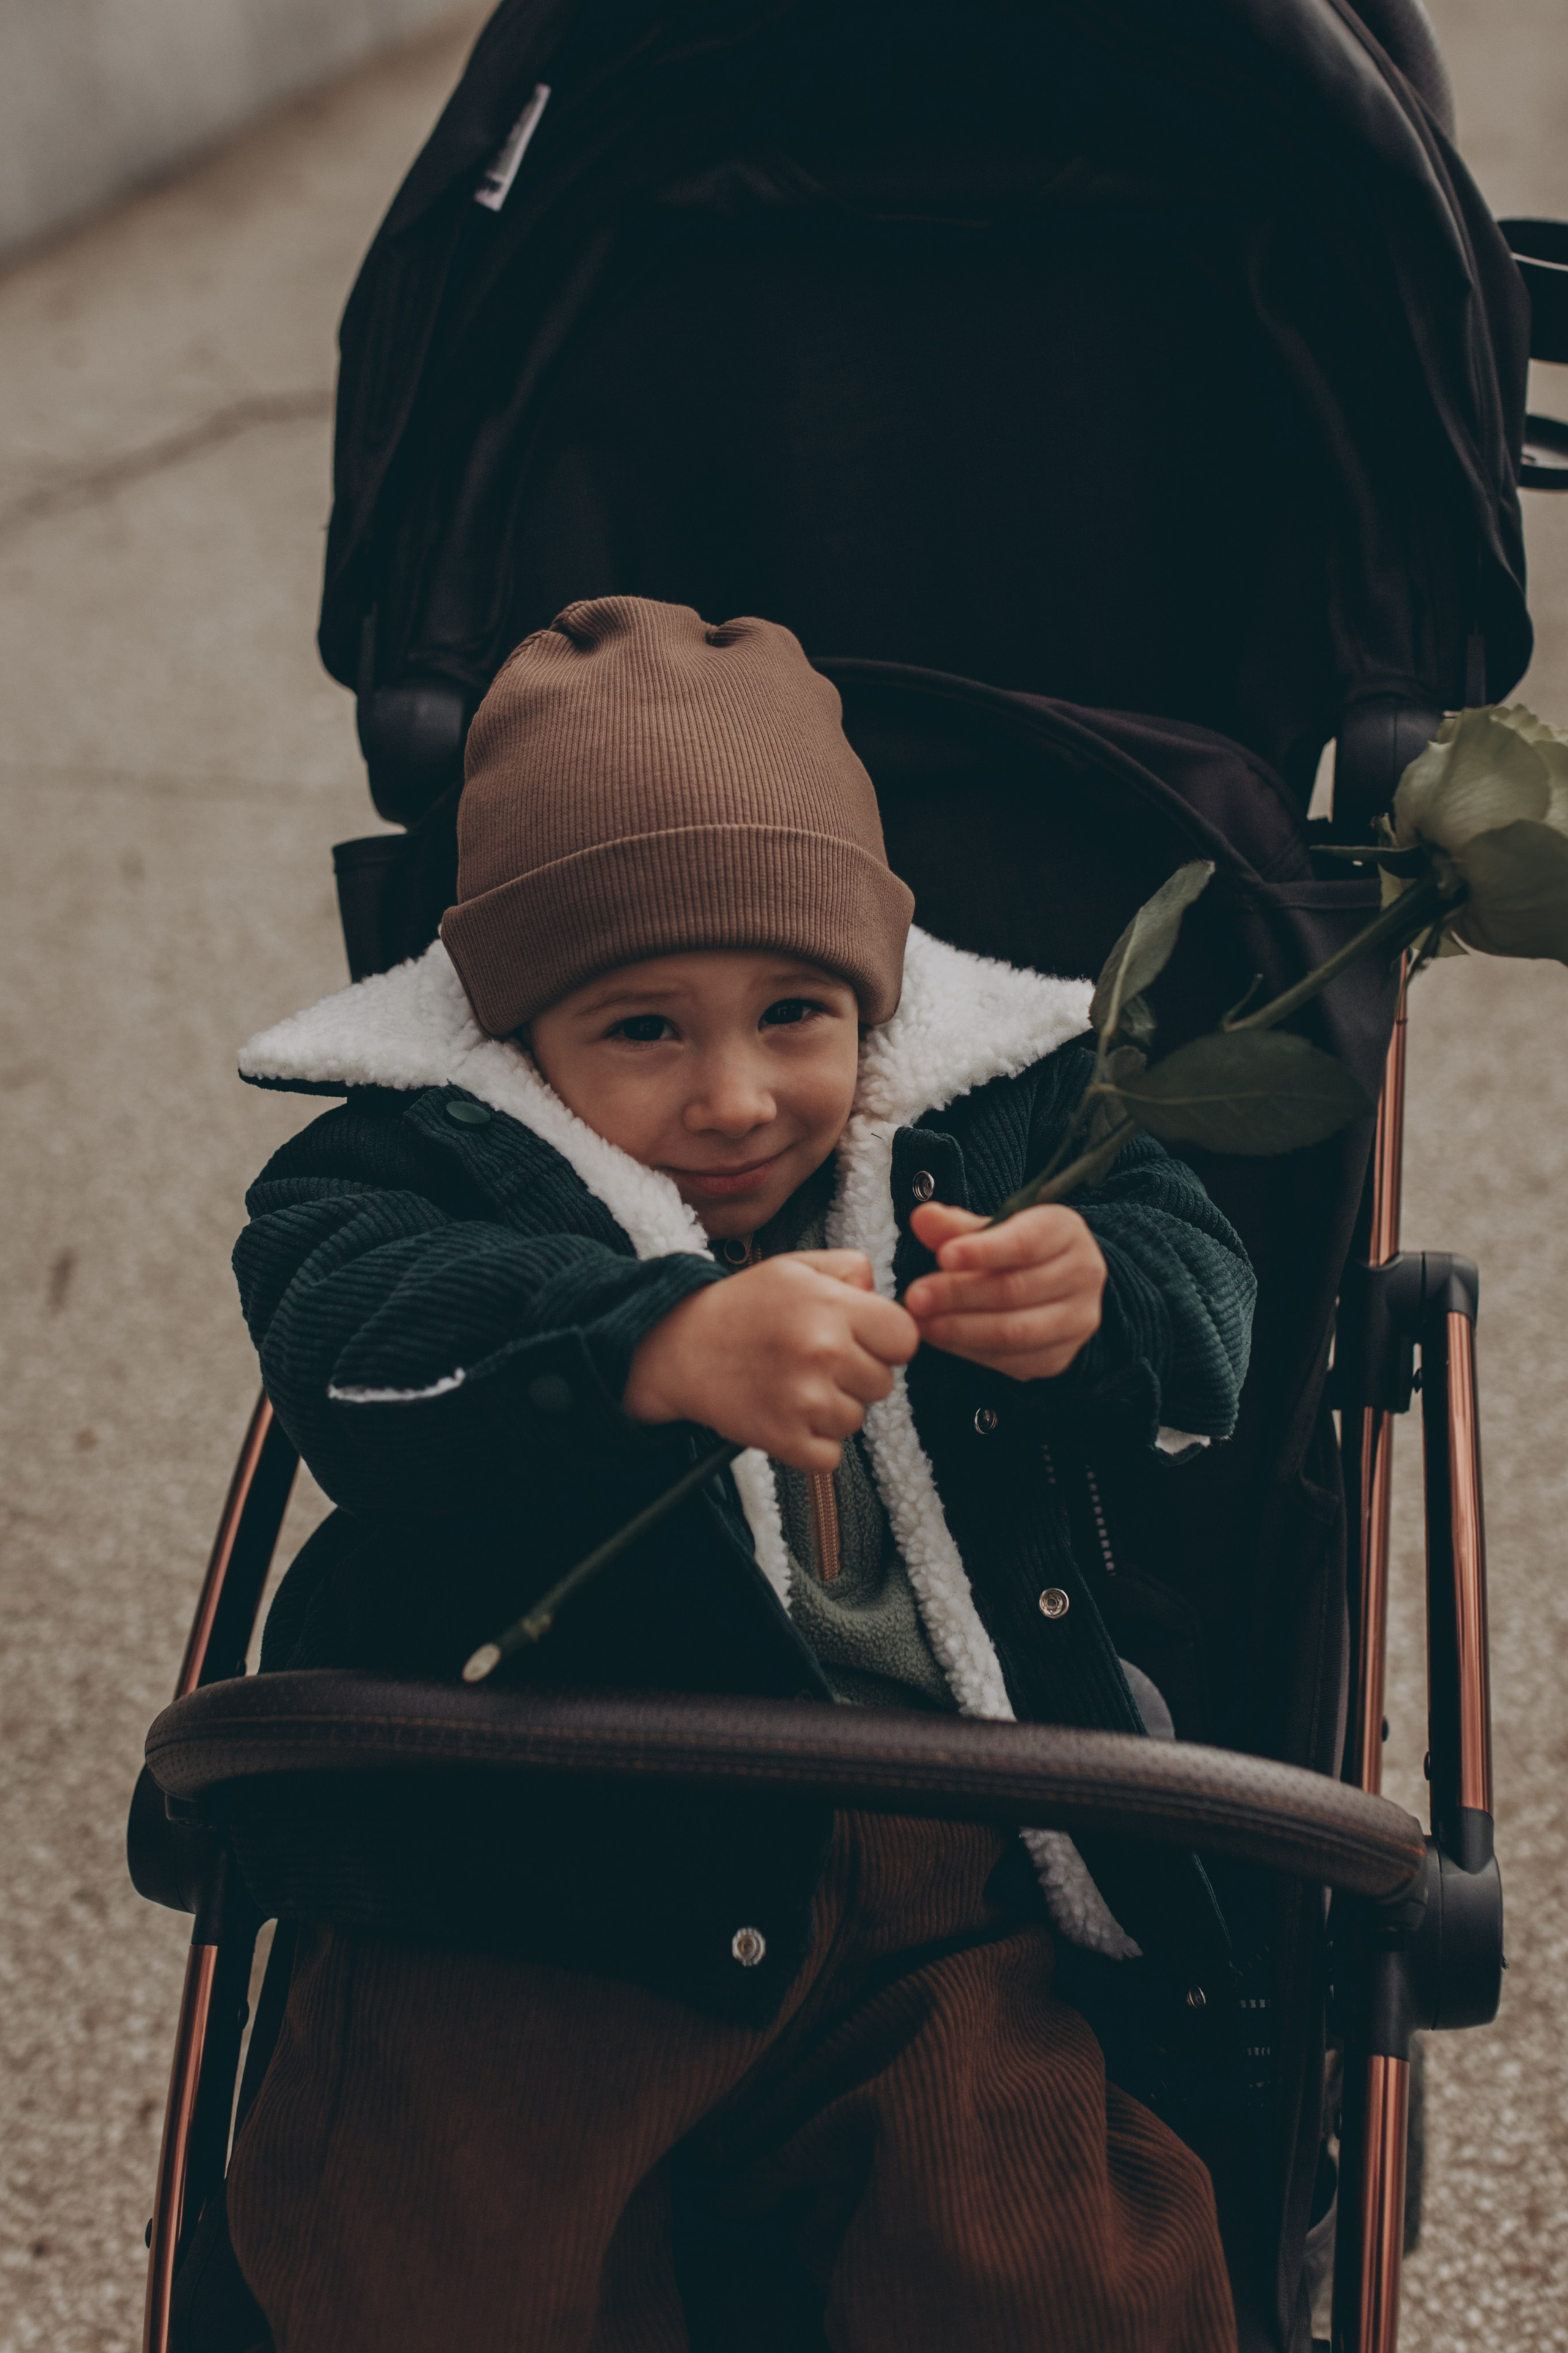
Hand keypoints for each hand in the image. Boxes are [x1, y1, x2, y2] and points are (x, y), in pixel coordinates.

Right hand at [624, 1251, 919, 1470]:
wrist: (678, 1347)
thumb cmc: (741, 1307)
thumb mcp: (796, 1267)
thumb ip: (850, 1268)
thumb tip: (882, 1295)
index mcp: (831, 1306)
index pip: (905, 1338)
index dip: (886, 1341)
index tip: (862, 1340)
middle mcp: (822, 1351)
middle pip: (884, 1383)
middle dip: (857, 1375)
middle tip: (815, 1362)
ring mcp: (804, 1399)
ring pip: (856, 1419)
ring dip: (832, 1409)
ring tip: (794, 1385)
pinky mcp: (784, 1439)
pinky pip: (829, 1456)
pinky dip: (812, 1443)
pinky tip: (787, 1414)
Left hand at [904, 1202, 1104, 1381]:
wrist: (1054, 1286)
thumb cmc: (1016, 1250)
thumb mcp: (991, 1228)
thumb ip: (956, 1226)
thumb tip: (922, 1218)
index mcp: (1066, 1231)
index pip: (1026, 1242)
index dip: (983, 1251)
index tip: (943, 1257)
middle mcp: (1083, 1275)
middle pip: (1015, 1289)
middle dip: (958, 1294)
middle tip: (915, 1297)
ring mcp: (1076, 1321)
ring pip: (1014, 1331)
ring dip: (959, 1329)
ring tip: (921, 1322)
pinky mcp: (1060, 1356)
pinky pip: (1010, 1360)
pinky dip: (969, 1351)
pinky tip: (941, 1338)